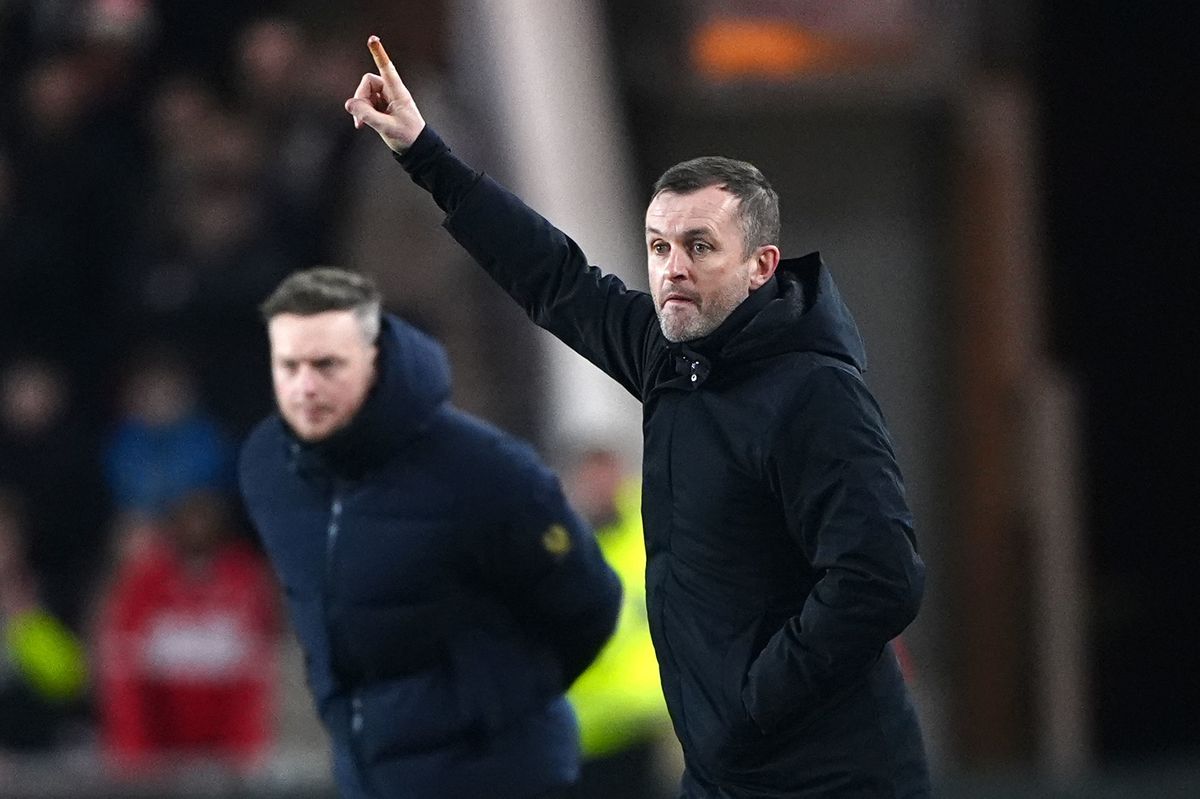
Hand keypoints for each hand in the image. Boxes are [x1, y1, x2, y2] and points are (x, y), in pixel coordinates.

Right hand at [344, 35, 425, 153]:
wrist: (415, 150)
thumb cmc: (407, 137)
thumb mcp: (386, 127)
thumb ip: (367, 115)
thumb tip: (349, 103)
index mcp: (398, 92)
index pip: (387, 69)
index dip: (379, 54)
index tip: (372, 39)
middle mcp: (391, 92)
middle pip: (368, 82)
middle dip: (360, 97)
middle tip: (359, 116)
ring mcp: (385, 99)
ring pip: (364, 94)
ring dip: (360, 107)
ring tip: (362, 124)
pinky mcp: (380, 108)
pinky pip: (365, 104)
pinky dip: (361, 113)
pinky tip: (361, 126)